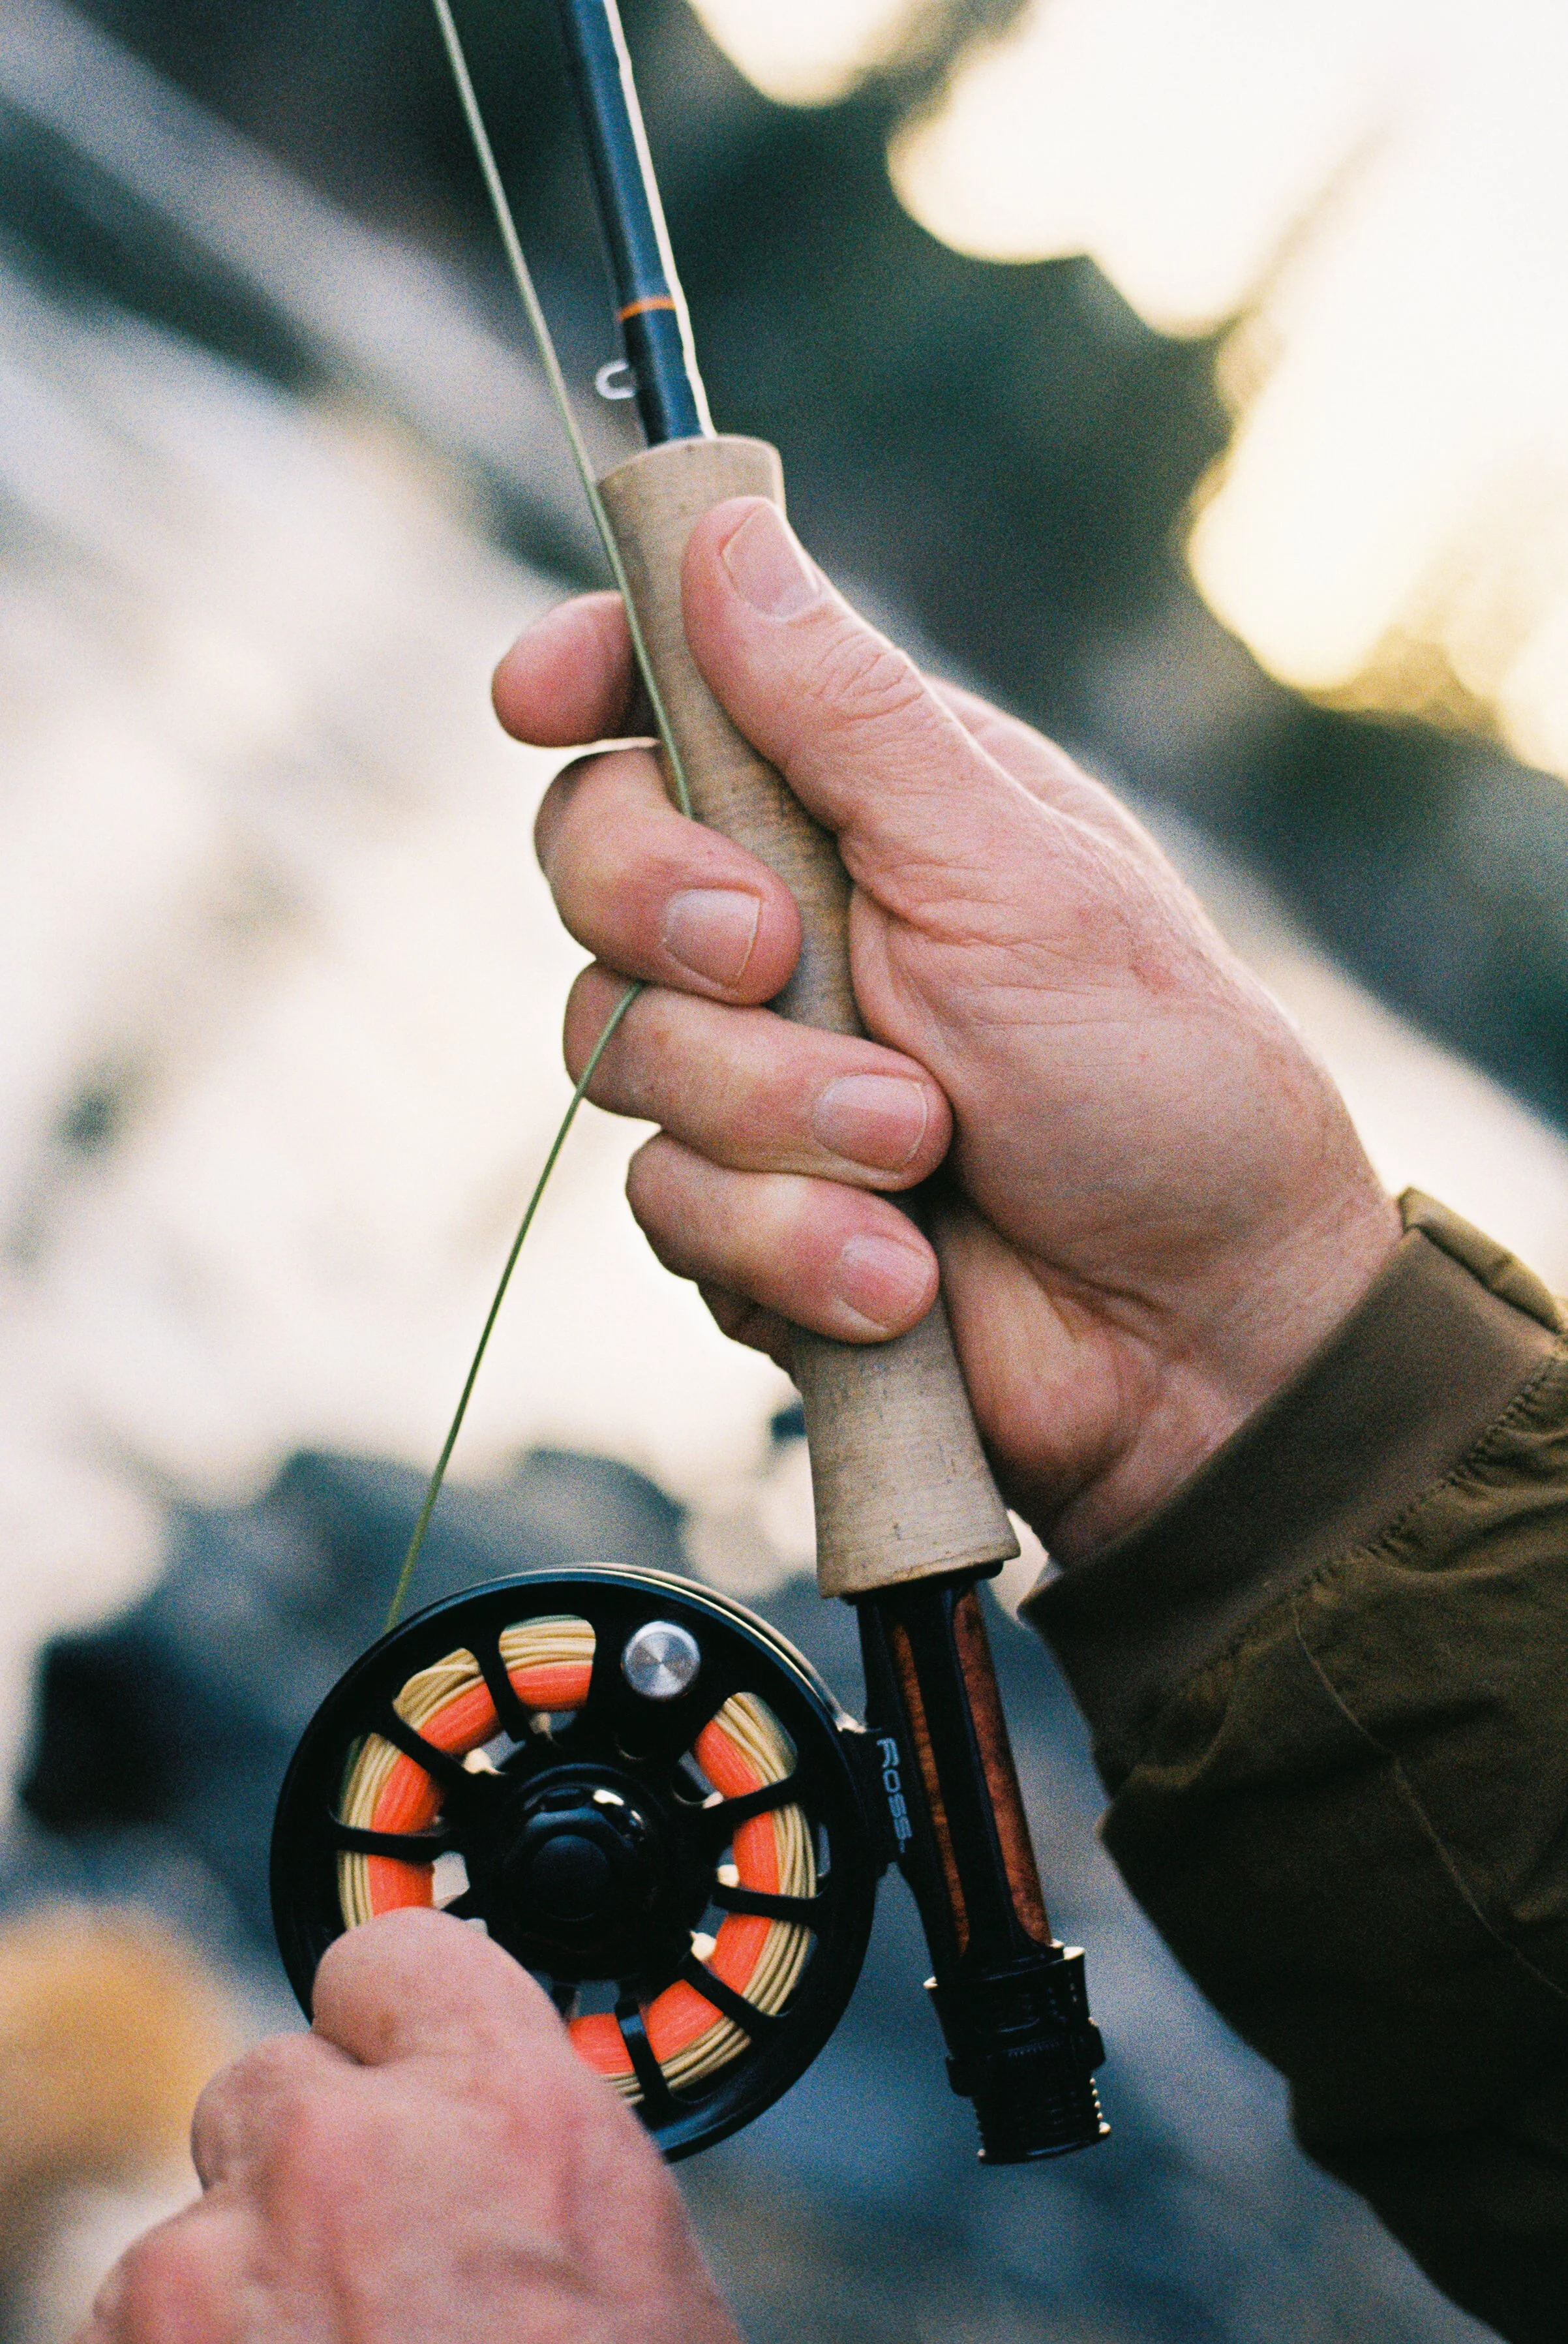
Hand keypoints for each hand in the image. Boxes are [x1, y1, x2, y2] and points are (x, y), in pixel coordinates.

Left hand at [78, 1910, 739, 2343]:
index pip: (388, 1955)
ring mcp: (218, 2265)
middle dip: (306, 2171)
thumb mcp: (631, 2264)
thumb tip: (468, 2126)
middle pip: (268, 2086)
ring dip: (235, 2293)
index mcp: (505, 2107)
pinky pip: (128, 2335)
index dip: (392, 2028)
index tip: (394, 2073)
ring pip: (189, 2226)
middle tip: (370, 2283)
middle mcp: (351, 2153)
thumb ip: (527, 2150)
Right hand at [496, 501, 1398, 1556]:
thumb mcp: (1008, 867)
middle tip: (778, 956)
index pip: (669, 697)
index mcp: (861, 802)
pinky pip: (667, 1205)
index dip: (582, 674)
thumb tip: (725, 532)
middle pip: (589, 859)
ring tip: (924, 1150)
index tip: (536, 697)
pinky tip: (899, 1274)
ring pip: (614, 1046)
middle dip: (664, 908)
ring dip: (774, 1112)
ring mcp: (754, 1073)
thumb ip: (847, 714)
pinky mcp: (742, 1212)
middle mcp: (787, 922)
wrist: (1198, 1333)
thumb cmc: (1150, 1073)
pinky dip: (786, 1241)